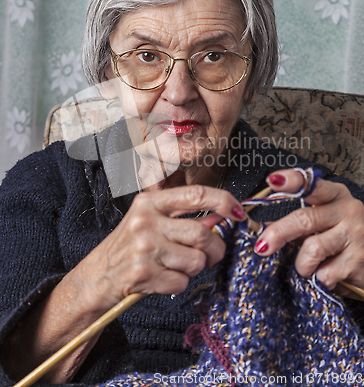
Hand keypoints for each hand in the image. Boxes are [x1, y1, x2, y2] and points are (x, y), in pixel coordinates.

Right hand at [73, 185, 245, 312]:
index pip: (196, 194)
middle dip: (216, 249)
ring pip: (197, 261)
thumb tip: (223, 214)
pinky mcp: (143, 274)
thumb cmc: (129, 247)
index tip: (239, 212)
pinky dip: (178, 284)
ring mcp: (144, 248)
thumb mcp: (151, 221)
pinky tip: (163, 279)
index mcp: (150, 202)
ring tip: (178, 266)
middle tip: (212, 255)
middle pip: (203, 234)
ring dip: (195, 269)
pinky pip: (182, 282)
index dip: (224, 202)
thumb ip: (184, 216)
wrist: (97, 276)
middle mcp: (146, 221)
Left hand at [253, 169, 363, 294]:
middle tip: (261, 247)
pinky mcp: (359, 262)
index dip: (292, 182)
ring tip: (309, 267)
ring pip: (312, 250)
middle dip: (278, 234)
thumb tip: (265, 227)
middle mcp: (348, 211)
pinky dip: (319, 279)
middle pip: (304, 219)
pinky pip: (324, 273)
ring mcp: (356, 236)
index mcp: (336, 196)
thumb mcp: (324, 222)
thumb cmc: (344, 238)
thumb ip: (299, 222)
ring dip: (302, 264)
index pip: (313, 185)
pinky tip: (329, 275)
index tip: (273, 180)